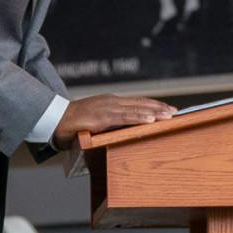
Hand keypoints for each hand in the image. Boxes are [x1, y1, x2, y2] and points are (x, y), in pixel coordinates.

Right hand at [55, 93, 176, 139]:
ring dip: (154, 113)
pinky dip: (139, 118)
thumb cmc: (75, 122)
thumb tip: (120, 131)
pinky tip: (151, 120)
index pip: (137, 102)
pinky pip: (125, 118)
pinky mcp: (103, 117)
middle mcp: (112, 101)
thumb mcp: (96, 120)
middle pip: (141, 103)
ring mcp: (108, 108)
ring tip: (168, 116)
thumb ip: (109, 122)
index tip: (168, 108)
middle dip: (159, 107)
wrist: (56, 118)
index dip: (153, 105)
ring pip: (136, 109)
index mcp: (111, 102)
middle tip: (176, 111)